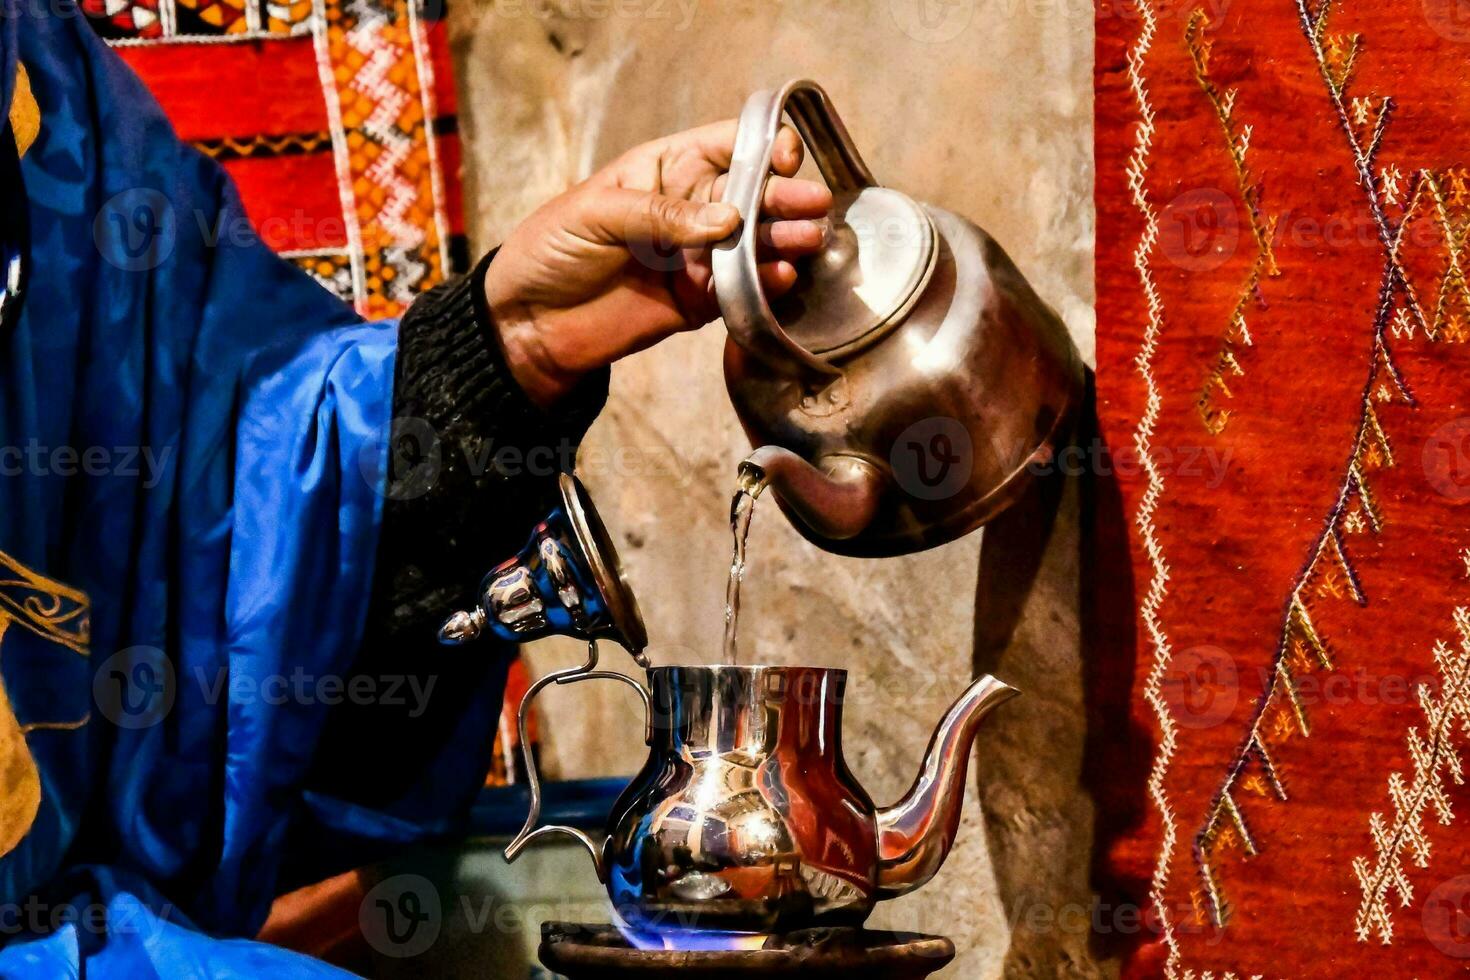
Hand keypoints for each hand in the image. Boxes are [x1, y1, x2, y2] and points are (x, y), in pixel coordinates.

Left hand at [483, 121, 832, 406]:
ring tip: (807, 242)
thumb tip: (727, 219)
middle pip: (753, 195)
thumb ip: (662, 214)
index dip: (762, 147)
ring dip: (785, 240)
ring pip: (756, 243)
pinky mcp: (700, 302)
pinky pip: (742, 291)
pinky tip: (782, 278)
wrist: (529, 323)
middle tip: (812, 206)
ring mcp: (700, 256)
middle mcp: (693, 208)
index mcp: (667, 168)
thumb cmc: (552, 250)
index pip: (728, 146)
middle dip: (785, 197)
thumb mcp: (597, 214)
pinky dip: (766, 286)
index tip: (782, 159)